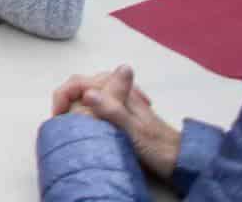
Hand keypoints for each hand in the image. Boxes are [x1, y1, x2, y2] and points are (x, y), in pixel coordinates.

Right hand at [50, 65, 180, 177]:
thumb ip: (113, 109)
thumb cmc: (158, 146)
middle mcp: (120, 90)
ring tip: (72, 121)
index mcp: (119, 90)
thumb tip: (87, 92)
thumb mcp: (133, 130)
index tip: (58, 117)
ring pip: (91, 92)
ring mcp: (123, 101)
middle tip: (62, 120)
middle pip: (83, 84)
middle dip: (68, 97)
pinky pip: (100, 103)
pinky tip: (92, 123)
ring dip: (78, 102)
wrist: (183, 159)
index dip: (63, 96)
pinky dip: (90, 110)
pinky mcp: (125, 113)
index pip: (80, 82)